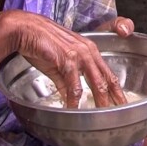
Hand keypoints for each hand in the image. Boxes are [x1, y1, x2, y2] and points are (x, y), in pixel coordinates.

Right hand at [0, 9, 126, 107]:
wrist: (25, 29)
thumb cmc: (40, 43)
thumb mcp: (58, 64)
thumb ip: (66, 81)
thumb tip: (70, 100)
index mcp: (89, 50)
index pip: (108, 73)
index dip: (116, 89)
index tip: (121, 103)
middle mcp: (88, 51)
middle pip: (106, 80)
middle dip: (113, 99)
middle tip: (119, 115)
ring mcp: (79, 55)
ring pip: (96, 83)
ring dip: (98, 102)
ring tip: (100, 117)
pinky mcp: (67, 59)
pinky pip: (74, 85)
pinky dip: (74, 100)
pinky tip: (73, 109)